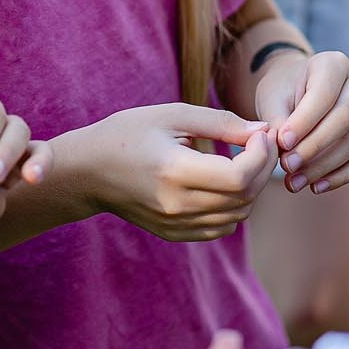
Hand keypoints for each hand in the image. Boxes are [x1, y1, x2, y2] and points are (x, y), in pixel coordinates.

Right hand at [80, 105, 278, 240]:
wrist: (86, 172)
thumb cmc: (126, 134)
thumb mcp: (171, 115)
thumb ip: (219, 122)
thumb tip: (261, 130)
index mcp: (174, 171)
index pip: (239, 176)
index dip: (261, 155)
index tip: (259, 134)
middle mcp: (176, 204)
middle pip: (244, 197)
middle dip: (262, 168)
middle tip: (258, 143)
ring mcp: (175, 224)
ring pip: (238, 215)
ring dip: (251, 188)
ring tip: (243, 160)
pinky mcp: (174, 233)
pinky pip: (221, 227)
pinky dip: (234, 207)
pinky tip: (224, 183)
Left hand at [255, 50, 348, 193]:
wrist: (298, 89)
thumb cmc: (282, 91)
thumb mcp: (272, 98)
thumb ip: (277, 120)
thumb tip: (285, 149)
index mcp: (334, 63)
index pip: (323, 96)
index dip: (303, 123)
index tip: (281, 144)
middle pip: (343, 121)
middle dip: (313, 148)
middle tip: (286, 167)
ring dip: (324, 167)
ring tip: (294, 182)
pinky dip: (343, 175)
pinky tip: (317, 186)